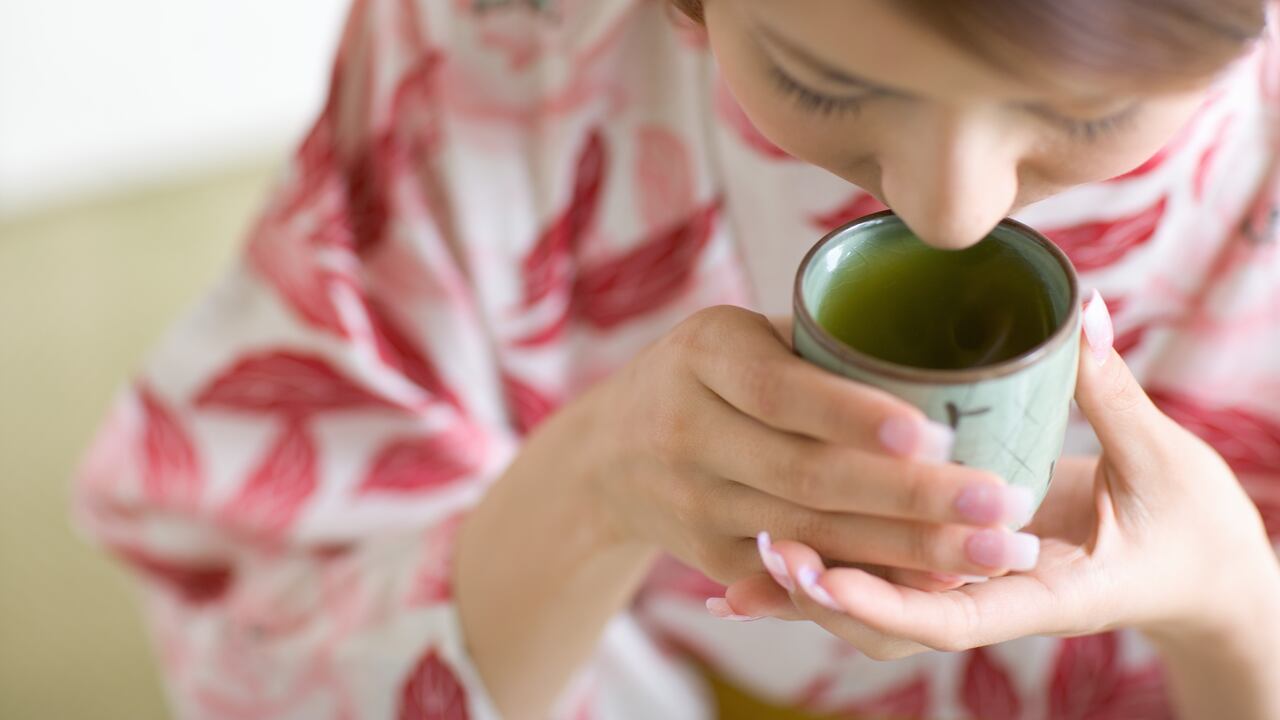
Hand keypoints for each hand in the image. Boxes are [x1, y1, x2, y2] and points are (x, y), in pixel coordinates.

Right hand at [573, 305, 1038, 591]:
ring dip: (907, 551)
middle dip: (911, 497)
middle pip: (806, 475)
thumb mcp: (737, 335)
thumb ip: (819, 344)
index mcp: (703, 356)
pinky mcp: (708, 557)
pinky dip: (866, 582)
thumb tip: (948, 342)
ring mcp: (693, 503)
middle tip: (1001, 503)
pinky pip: (794, 577)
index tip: (934, 431)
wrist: (608, 453)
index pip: (780, 391)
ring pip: (809, 536)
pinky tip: (935, 584)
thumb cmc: (705, 375)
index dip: (854, 415)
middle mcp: (687, 431)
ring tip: (992, 550)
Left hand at [719, 293, 1279, 657]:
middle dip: (827, 595)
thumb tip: (1083, 311)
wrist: (1196, 567)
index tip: (821, 573)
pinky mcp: (960, 574)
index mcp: (1049, 594)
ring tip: (747, 567)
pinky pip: (887, 587)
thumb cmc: (1186, 522)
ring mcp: (977, 595)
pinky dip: (830, 582)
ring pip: (881, 612)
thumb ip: (1110, 391)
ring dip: (817, 594)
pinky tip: (766, 573)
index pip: (951, 615)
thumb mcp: (1159, 463)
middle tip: (764, 547)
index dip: (882, 598)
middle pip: (895, 624)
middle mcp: (1000, 605)